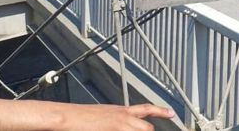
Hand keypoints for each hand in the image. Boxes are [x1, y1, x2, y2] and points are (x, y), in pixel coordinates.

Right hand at [54, 103, 174, 130]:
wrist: (66, 117)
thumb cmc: (81, 117)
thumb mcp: (103, 115)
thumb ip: (115, 120)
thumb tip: (120, 124)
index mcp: (121, 111)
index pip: (146, 109)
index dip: (161, 111)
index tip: (172, 114)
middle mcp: (122, 116)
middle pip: (146, 127)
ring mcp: (117, 125)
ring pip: (141, 130)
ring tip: (127, 130)